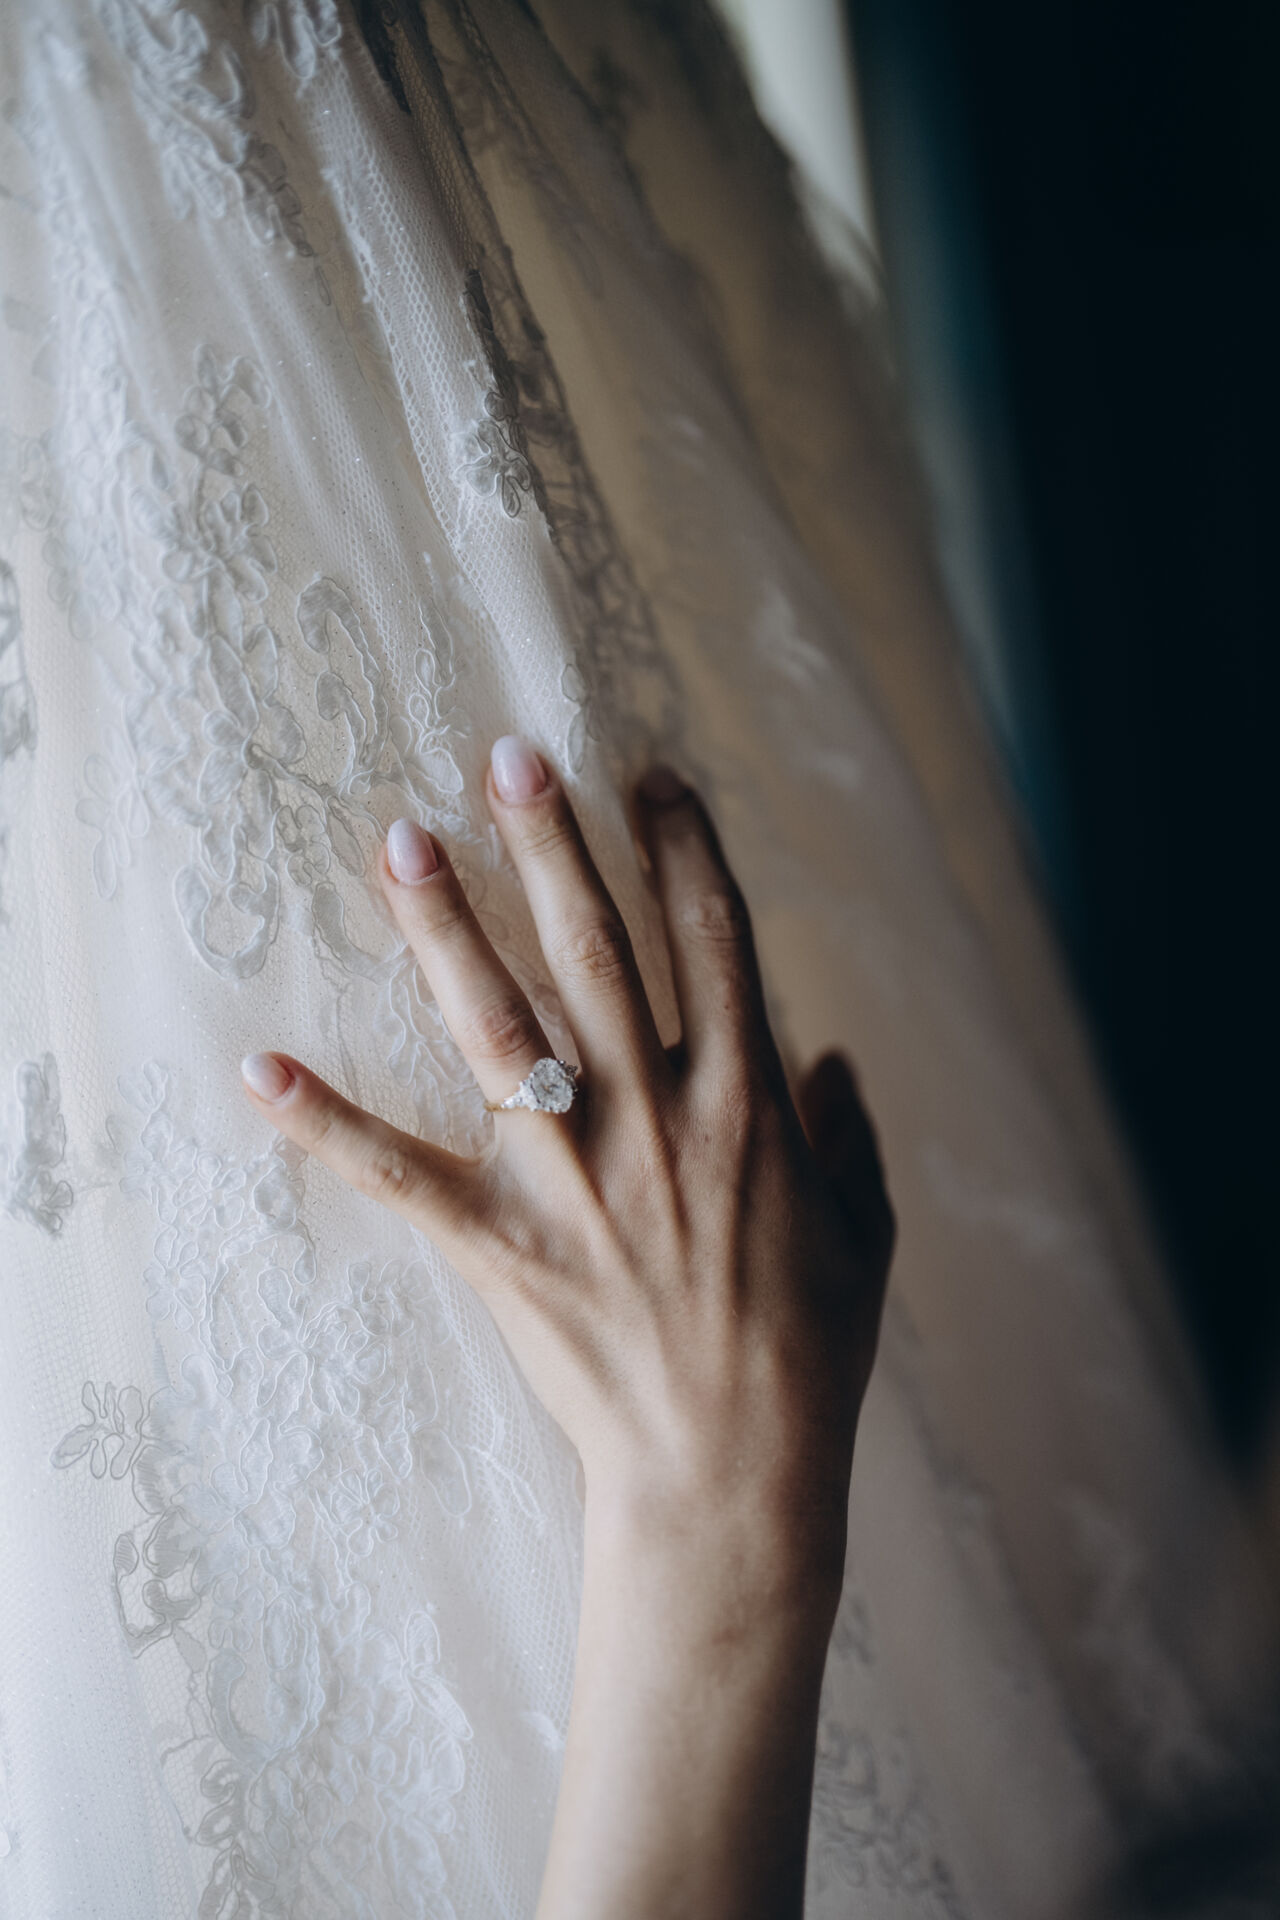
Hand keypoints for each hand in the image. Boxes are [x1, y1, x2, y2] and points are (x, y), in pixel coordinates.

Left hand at [241, 737, 892, 1586]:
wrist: (733, 1475)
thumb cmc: (810, 1355)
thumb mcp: (867, 1236)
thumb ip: (850, 1138)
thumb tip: (830, 1059)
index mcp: (747, 1102)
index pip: (714, 939)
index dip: (684, 848)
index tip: (652, 778)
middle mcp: (658, 1116)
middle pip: (596, 950)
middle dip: (553, 845)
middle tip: (509, 757)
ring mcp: (572, 1178)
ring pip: (497, 1026)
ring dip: (446, 927)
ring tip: (401, 841)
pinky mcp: (500, 1245)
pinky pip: (400, 1173)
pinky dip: (326, 1122)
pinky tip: (256, 1065)